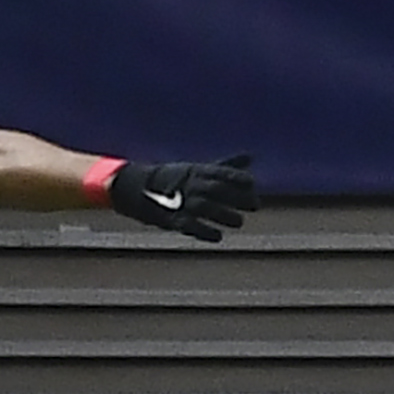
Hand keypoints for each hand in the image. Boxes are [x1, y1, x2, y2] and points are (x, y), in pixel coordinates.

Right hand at [109, 156, 257, 242]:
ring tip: (239, 221)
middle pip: (215, 190)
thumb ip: (226, 167)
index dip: (235, 177)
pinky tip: (218, 237)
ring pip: (203, 208)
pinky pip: (188, 225)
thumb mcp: (201, 170)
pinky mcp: (171, 219)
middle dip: (235, 197)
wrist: (137, 188)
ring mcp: (180, 201)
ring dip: (223, 215)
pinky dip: (203, 232)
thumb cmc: (177, 179)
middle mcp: (190, 185)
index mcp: (197, 172)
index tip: (251, 182)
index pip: (218, 172)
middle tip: (255, 205)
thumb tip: (250, 156)